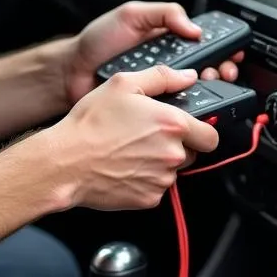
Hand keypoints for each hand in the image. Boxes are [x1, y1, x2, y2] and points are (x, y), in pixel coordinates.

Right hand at [44, 64, 219, 210]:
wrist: (65, 162)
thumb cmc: (90, 123)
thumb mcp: (123, 84)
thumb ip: (162, 77)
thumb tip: (187, 77)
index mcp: (172, 124)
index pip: (211, 135)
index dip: (201, 130)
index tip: (188, 129)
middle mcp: (173, 154)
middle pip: (193, 153)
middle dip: (177, 145)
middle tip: (147, 136)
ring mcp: (162, 179)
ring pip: (173, 171)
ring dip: (159, 162)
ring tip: (130, 150)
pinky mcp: (149, 199)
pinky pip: (157, 188)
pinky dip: (145, 179)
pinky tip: (125, 166)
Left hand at [62, 0, 244, 105]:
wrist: (72, 72)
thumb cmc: (97, 42)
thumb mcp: (131, 14)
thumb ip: (164, 13)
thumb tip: (194, 28)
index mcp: (166, 42)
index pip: (203, 45)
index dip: (221, 49)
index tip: (232, 53)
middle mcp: (167, 67)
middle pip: (205, 71)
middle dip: (220, 71)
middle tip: (223, 72)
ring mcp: (160, 90)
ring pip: (193, 94)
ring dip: (206, 91)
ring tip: (208, 86)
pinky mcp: (151, 110)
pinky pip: (173, 111)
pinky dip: (183, 110)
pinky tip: (187, 107)